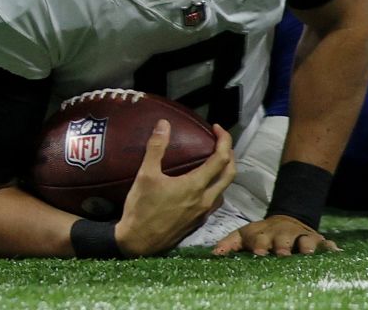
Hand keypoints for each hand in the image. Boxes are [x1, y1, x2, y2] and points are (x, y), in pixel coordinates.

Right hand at [114, 119, 235, 257]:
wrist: (137, 243)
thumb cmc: (141, 208)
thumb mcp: (145, 175)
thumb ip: (156, 147)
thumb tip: (163, 124)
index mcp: (196, 186)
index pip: (221, 158)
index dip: (224, 139)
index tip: (216, 127)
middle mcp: (205, 200)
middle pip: (230, 174)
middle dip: (229, 154)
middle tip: (219, 141)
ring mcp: (203, 213)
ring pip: (224, 189)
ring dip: (224, 172)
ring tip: (212, 160)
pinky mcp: (197, 223)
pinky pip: (215, 201)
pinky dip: (215, 187)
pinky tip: (201, 184)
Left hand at [212, 214, 339, 256]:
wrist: (286, 220)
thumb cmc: (262, 234)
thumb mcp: (244, 235)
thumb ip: (229, 244)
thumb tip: (214, 255)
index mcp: (264, 234)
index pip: (260, 237)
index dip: (260, 244)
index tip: (259, 252)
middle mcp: (283, 234)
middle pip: (284, 238)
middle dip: (283, 245)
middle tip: (283, 254)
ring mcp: (301, 236)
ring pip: (305, 240)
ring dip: (307, 245)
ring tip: (309, 253)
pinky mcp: (317, 240)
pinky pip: (325, 243)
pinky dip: (330, 247)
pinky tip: (335, 251)